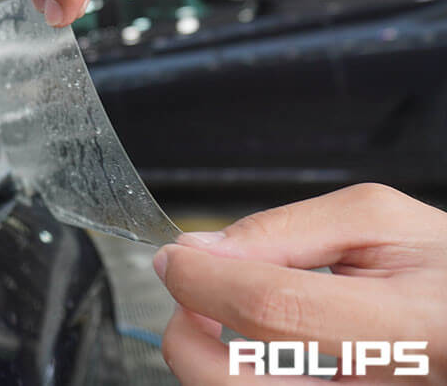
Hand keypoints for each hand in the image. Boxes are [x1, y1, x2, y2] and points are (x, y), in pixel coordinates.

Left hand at [153, 183, 446, 382]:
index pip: (273, 309)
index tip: (173, 259)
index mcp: (413, 328)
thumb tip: (201, 252)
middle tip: (185, 296)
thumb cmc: (442, 269)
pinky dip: (237, 376)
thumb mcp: (378, 222)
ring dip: (208, 360)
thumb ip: (284, 231)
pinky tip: (247, 349)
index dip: (204, 280)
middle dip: (185, 337)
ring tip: (218, 316)